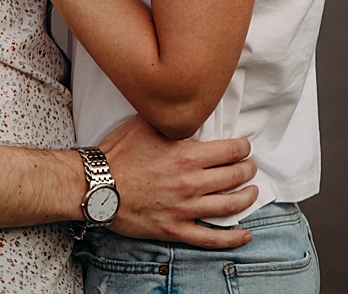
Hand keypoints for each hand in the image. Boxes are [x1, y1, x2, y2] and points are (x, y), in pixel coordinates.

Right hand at [99, 114, 258, 247]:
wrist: (96, 185)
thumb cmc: (116, 154)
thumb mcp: (142, 125)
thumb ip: (168, 119)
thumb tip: (182, 109)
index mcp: (185, 156)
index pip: (230, 151)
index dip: (243, 148)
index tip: (245, 147)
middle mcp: (190, 183)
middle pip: (234, 177)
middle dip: (247, 170)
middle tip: (250, 167)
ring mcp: (185, 209)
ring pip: (229, 206)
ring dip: (246, 198)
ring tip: (252, 192)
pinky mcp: (175, 228)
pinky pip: (211, 238)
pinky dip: (233, 238)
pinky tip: (246, 234)